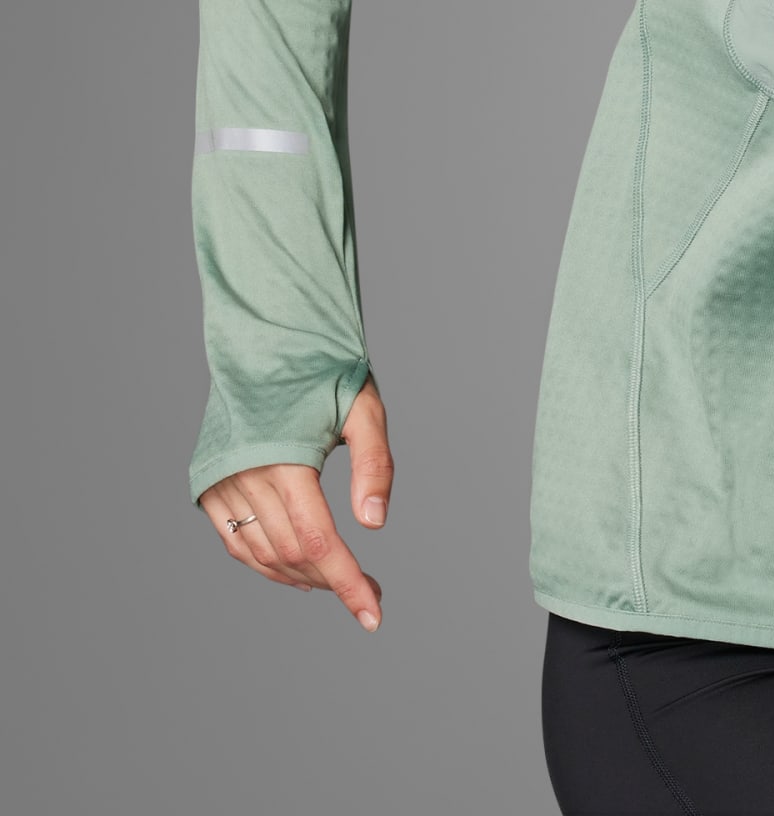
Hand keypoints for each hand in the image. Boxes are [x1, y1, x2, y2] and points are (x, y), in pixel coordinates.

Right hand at [197, 374, 393, 631]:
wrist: (268, 345)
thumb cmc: (325, 374)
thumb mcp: (364, 409)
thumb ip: (374, 465)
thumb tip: (376, 524)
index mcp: (284, 460)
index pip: (318, 541)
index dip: (346, 583)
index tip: (373, 615)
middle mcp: (245, 478)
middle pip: (292, 555)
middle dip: (333, 581)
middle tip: (369, 593)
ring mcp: (221, 485)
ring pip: (261, 556)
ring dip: (302, 578)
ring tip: (339, 582)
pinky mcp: (209, 487)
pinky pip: (238, 543)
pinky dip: (269, 563)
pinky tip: (298, 569)